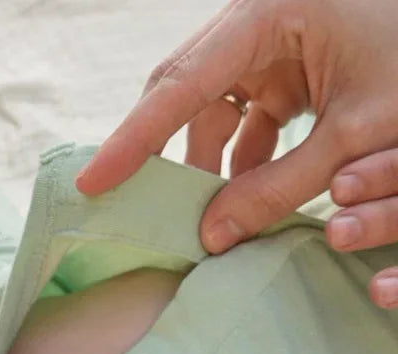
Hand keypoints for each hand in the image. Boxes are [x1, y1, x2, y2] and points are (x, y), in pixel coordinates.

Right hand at [74, 0, 397, 302]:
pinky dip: (237, 163)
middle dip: (158, 150)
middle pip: (183, 90)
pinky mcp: (284, 72)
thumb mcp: (353, 135)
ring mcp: (269, 48)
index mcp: (270, 12)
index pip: (182, 84)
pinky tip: (239, 202)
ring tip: (200, 219)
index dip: (134, 139)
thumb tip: (212, 238)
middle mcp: (258, 24)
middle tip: (127, 202)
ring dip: (205, 166)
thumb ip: (281, 189)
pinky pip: (242, 120)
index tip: (93, 181)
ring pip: (210, 111)